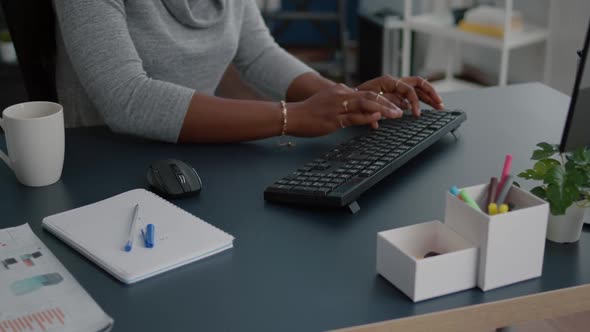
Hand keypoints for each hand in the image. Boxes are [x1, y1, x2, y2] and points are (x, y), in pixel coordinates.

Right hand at [287, 83, 402, 136]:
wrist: (292, 115)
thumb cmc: (309, 112)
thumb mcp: (328, 103)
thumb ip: (344, 104)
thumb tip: (358, 107)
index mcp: (340, 91)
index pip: (366, 93)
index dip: (383, 98)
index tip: (394, 104)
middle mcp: (341, 95)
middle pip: (370, 95)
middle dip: (388, 102)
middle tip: (402, 109)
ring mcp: (337, 107)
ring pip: (365, 104)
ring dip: (383, 109)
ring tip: (397, 115)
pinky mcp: (333, 119)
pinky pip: (354, 117)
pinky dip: (367, 117)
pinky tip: (378, 118)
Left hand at [355, 76, 444, 116]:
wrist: (351, 97)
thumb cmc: (357, 98)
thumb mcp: (366, 103)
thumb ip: (377, 108)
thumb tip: (390, 115)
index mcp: (389, 82)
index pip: (409, 89)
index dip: (415, 101)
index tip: (417, 114)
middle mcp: (395, 82)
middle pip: (419, 84)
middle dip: (431, 94)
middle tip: (440, 105)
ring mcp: (397, 88)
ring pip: (418, 89)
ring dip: (429, 96)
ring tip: (439, 106)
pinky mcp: (396, 95)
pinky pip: (412, 95)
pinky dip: (420, 101)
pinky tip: (426, 108)